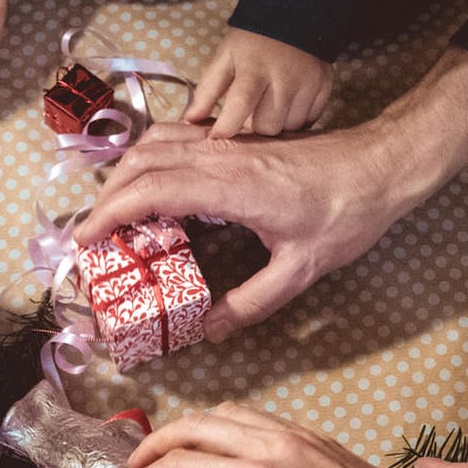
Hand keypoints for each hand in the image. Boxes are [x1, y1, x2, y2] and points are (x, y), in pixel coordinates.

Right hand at [75, 122, 427, 341]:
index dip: (109, 214)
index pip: (150, 189)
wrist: (382, 165)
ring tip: (113, 212)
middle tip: (92, 236)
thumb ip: (251, 303)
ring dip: (125, 173)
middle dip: (106, 196)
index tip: (85, 241)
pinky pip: (178, 137)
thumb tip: (209, 330)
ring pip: (155, 142)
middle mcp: (220, 155)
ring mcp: (228, 142)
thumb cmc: (347, 214)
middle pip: (141, 162)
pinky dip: (151, 157)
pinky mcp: (237, 139)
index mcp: (230, 186)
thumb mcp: (300, 271)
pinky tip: (153, 186)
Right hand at [123, 404, 467, 467]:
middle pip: (194, 424)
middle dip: (156, 443)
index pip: (181, 465)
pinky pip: (253, 418)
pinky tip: (219, 457)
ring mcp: (295, 435)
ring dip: (189, 431)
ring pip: (224, 413)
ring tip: (171, 460)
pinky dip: (222, 429)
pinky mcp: (314, 436)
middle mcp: (271, 447)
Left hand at [186, 28, 332, 138]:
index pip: (241, 105)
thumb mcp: (225, 58)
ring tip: (269, 108)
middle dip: (255, 128)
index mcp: (255, 68)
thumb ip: (207, 90)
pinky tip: (287, 105)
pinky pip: (309, 121)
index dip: (227, 127)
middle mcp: (285, 78)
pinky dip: (296, 120)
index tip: (217, 136)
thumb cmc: (252, 43)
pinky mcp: (324, 88)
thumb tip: (189, 121)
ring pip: (290, 128)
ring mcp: (308, 84)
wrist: (294, 16)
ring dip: (276, 125)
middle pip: (268, 126)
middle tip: (249, 117)